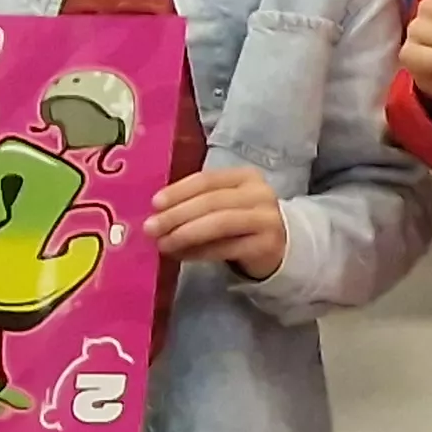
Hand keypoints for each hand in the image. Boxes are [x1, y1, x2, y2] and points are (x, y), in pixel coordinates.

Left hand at [150, 168, 288, 278]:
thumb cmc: (242, 222)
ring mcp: (266, 219)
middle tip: (150, 228)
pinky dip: (199, 252)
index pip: (207, 180)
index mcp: (246, 176)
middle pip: (211, 201)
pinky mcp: (266, 245)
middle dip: (176, 215)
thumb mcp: (225, 203)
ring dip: (185, 234)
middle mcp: (260, 194)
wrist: (281, 246)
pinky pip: (225, 248)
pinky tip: (181, 255)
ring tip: (163, 244)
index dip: (179, 191)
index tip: (154, 204)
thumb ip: (197, 202)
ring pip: (219, 223)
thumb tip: (157, 213)